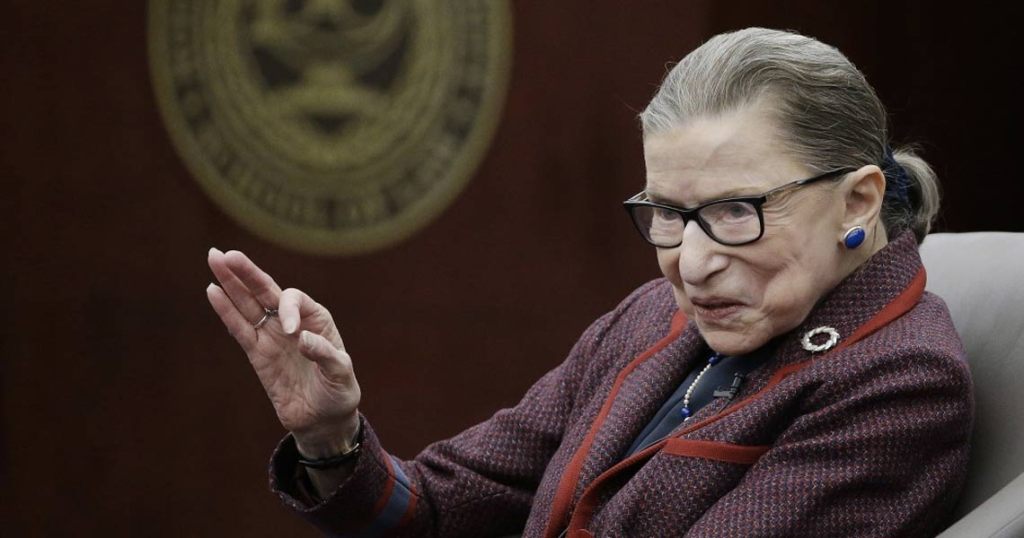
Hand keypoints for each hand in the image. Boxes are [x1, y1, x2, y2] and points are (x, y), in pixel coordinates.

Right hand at [205, 248, 360, 457]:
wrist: (323, 420)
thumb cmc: (338, 393)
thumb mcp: (341, 374)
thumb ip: (325, 355)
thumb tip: (300, 338)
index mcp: (316, 319)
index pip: (293, 299)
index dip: (288, 309)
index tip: (291, 333)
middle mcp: (292, 323)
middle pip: (265, 291)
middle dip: (246, 272)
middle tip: (225, 254)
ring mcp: (272, 337)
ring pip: (247, 305)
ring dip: (230, 283)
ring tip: (213, 259)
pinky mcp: (257, 355)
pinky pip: (239, 329)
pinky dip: (226, 311)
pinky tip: (213, 291)